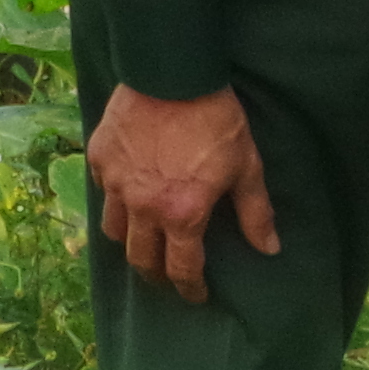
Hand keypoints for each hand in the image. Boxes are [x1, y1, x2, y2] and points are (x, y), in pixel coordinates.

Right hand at [88, 83, 277, 303]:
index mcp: (181, 214)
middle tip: (166, 276)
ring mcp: (115, 183)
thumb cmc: (216, 122)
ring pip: (113, 230)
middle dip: (155, 274)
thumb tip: (270, 249)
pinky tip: (128, 191)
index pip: (181, 268)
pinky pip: (102, 191)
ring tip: (142, 238)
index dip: (190, 288)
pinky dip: (115, 200)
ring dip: (130, 241)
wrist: (172, 74)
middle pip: (140, 258)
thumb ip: (255, 213)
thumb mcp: (246, 167)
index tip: (196, 295)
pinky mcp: (99, 158)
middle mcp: (142, 207)